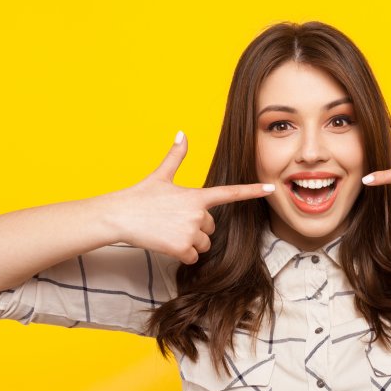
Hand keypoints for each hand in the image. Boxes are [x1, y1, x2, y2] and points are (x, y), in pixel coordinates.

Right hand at [107, 132, 273, 263]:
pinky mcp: (181, 248)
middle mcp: (198, 213)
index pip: (230, 192)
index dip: (252, 190)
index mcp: (197, 195)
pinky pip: (192, 257)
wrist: (119, 216)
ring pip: (203, 244)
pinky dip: (181, 254)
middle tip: (173, 221)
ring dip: (190, 243)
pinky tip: (166, 243)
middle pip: (211, 228)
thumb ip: (176, 156)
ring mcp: (191, 231)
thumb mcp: (160, 175)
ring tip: (169, 231)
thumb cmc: (139, 196)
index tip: (270, 188)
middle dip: (196, 228)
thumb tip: (181, 133)